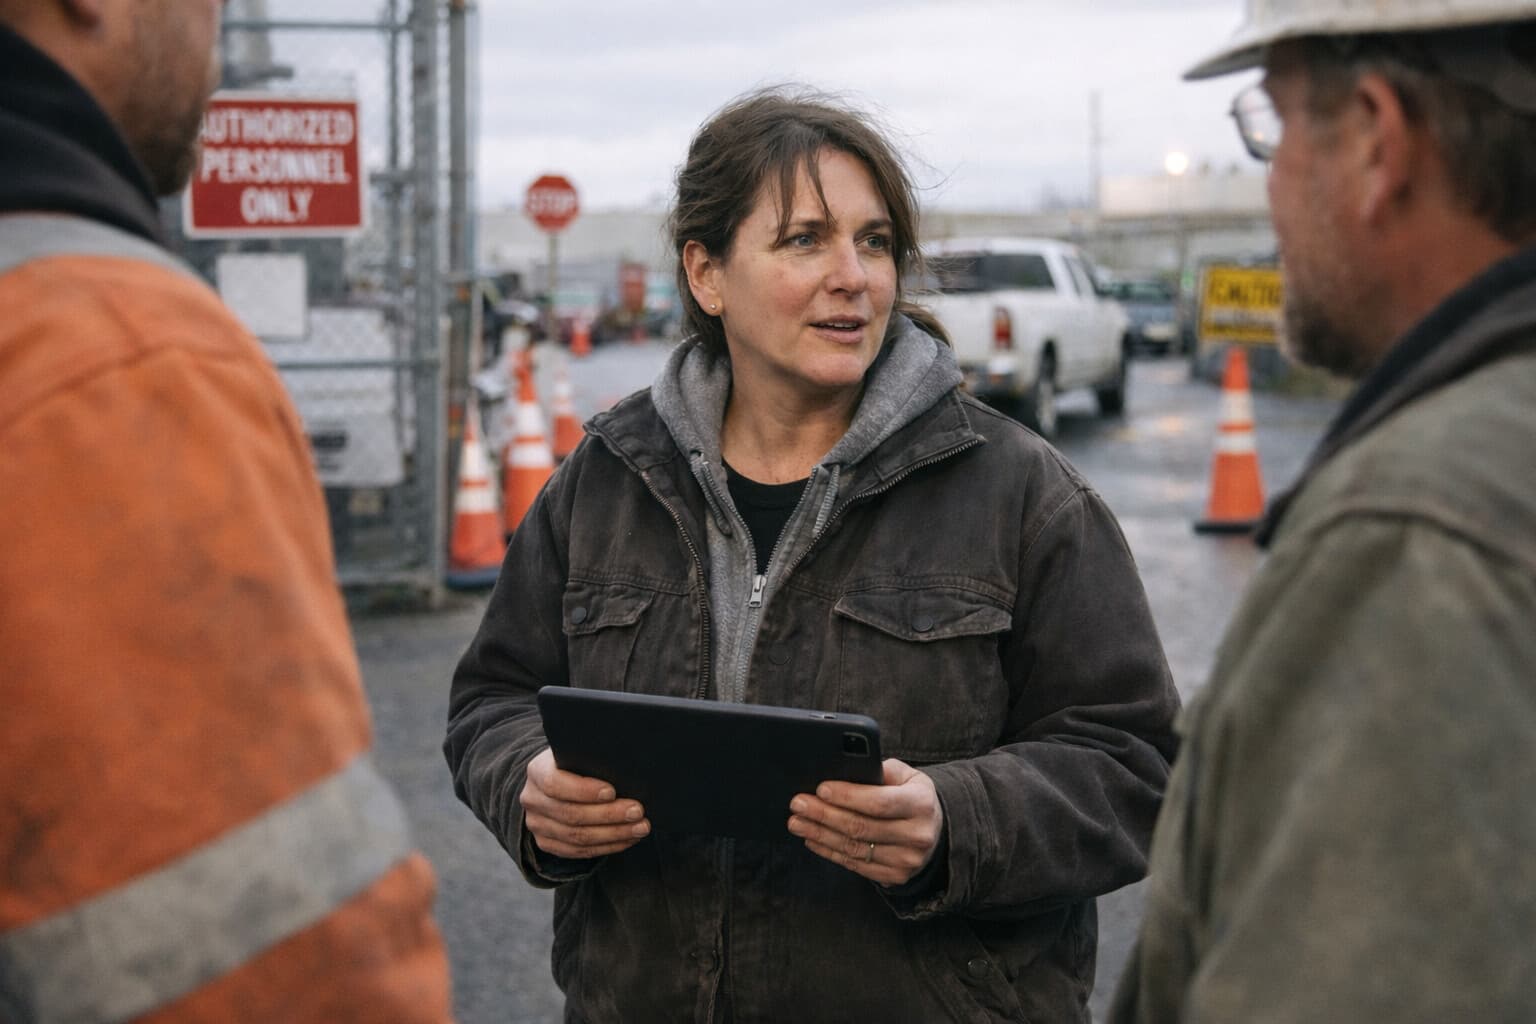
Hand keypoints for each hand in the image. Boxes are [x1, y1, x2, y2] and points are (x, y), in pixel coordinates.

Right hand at [521, 747, 650, 858]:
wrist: (554, 782)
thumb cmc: (575, 764)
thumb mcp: (577, 753)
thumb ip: (593, 758)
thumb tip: (625, 767)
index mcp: (537, 771)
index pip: (555, 784)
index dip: (584, 790)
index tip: (612, 791)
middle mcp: (532, 799)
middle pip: (571, 814)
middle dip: (609, 815)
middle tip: (637, 811)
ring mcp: (537, 825)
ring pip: (577, 837)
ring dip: (614, 834)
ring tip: (639, 828)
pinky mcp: (547, 843)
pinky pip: (579, 851)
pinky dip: (607, 847)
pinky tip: (627, 839)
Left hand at [787, 759, 942, 885]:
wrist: (934, 829)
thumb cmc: (911, 795)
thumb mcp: (906, 775)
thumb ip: (879, 771)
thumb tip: (842, 772)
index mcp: (921, 804)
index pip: (878, 802)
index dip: (847, 797)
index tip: (820, 789)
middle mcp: (917, 835)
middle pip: (861, 827)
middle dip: (824, 815)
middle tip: (798, 804)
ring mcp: (907, 860)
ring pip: (854, 848)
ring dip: (820, 835)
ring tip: (798, 822)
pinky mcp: (896, 876)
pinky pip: (855, 865)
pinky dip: (830, 852)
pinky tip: (813, 840)